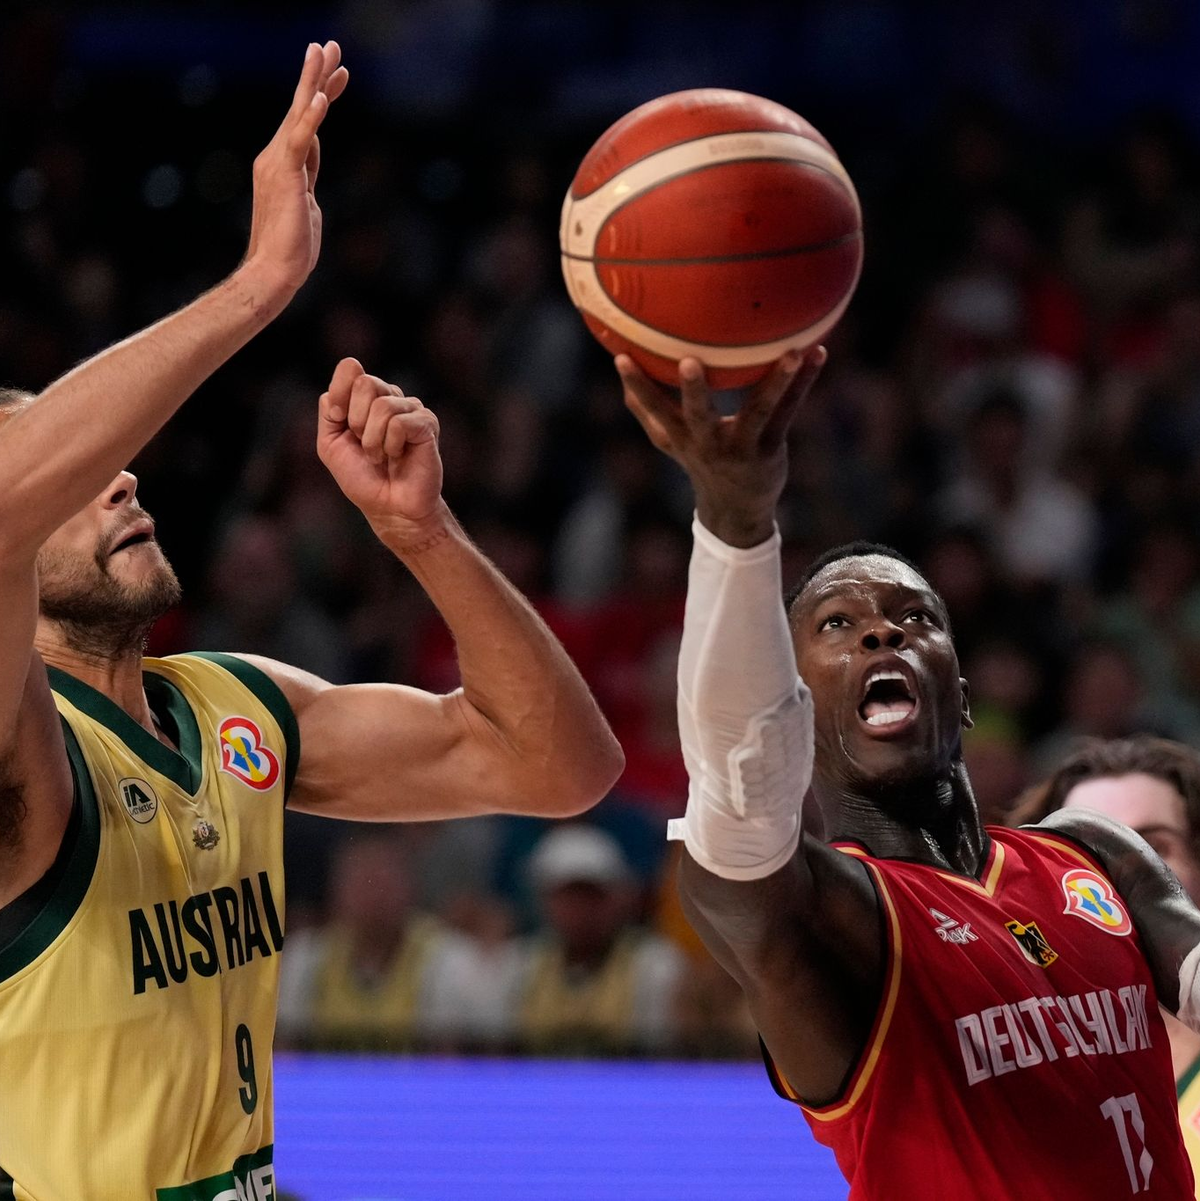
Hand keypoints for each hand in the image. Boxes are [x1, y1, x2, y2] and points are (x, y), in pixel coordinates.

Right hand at [243, 41, 347, 294]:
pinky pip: (300, 142)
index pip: (307, 123)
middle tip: (329, 44)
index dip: (322, 96)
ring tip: (325, 52)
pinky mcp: (286, 176)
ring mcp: (278, 164)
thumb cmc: (291, 249)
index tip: (340, 74)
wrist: (274, 272)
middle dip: (316, 75)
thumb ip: (307, 178)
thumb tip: (310, 163)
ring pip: (299, 115)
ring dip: (313, 81)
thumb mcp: (306, 205)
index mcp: (283, 165)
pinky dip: (310, 119)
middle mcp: (275, 157)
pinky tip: (320, 98)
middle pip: (300, 108)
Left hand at [317, 358, 444, 534]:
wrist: (390, 508)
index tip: (340, 421)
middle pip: (365, 383)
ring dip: (373, 440)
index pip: (350, 370)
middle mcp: (391, 398)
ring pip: (383, 405)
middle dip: (356, 421)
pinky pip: (399, 423)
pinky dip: (391, 445)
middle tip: (365, 445)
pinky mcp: (427, 424)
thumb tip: (336, 390)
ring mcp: (412, 409)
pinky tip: (398, 456)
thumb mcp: (331, 445)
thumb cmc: (364, 479)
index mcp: (367, 399)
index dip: (339, 394)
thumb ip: (328, 413)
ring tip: (381, 457)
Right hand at [617, 348, 826, 547]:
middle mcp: (710, 443)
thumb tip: (619, 376)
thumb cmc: (700, 462)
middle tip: (688, 362)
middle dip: (692, 391)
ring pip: (759, 411)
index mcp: (682, 438)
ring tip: (791, 354)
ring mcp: (743, 447)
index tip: (621, 357)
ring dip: (774, 382)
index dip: (638, 386)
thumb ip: (647, 412)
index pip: (653, 410)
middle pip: (698, 416)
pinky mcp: (771, 447)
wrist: (735, 511)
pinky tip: (816, 353)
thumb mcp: (670, 442)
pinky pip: (789, 410)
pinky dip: (804, 381)